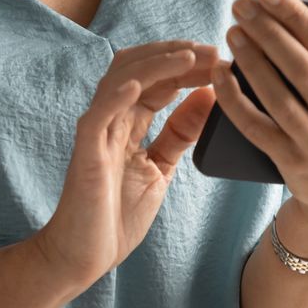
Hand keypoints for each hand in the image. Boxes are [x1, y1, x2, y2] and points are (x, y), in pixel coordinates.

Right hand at [32, 40, 220, 287]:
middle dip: (177, 55)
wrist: (84, 256)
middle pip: (140, 67)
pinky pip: (98, 116)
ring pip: (120, 80)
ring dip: (157, 64)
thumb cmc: (116, 215)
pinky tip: (142, 84)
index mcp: (128, 121)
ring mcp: (96, 132)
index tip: (223, 59)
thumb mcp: (160, 168)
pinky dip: (117, 95)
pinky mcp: (85, 152)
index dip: (189, 65)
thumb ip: (180, 133)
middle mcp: (111, 118)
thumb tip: (209, 96)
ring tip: (191, 57)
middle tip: (215, 51)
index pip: (159, 79)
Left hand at [210, 0, 307, 234]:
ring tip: (232, 32)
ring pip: (277, 96)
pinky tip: (221, 74)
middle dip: (267, 31)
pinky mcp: (291, 163)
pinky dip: (234, 99)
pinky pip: (255, 127)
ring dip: (250, 60)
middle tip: (240, 4)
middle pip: (300, 66)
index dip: (296, 14)